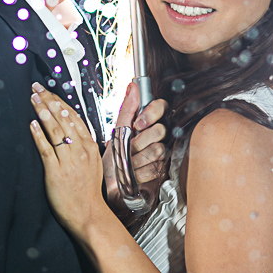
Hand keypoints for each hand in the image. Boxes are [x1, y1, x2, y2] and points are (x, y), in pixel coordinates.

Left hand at [30, 84, 105, 239]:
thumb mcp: (93, 163)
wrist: (89, 214)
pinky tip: (32, 124)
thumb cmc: (88, 191)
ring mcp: (69, 160)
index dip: (60, 102)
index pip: (74, 117)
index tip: (49, 92)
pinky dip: (39, 135)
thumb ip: (83, 145)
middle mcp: (80, 150)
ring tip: (33, 100)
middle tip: (36, 88)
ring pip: (55, 130)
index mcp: (89, 146)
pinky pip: (46, 149)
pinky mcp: (56, 172)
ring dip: (43, 112)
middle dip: (48, 100)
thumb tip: (71, 129)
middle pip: (63, 119)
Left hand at [103, 82, 168, 215]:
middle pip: (161, 130)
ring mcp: (161, 154)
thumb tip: (133, 85)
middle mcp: (156, 137)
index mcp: (146, 123)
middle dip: (140, 141)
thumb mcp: (116, 132)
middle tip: (129, 147)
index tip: (138, 123)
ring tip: (129, 163)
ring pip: (159, 149)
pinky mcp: (163, 171)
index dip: (151, 113)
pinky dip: (140, 172)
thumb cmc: (111, 160)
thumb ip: (127, 110)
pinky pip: (156, 167)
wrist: (110, 187)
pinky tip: (134, 174)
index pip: (161, 106)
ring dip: (137, 159)